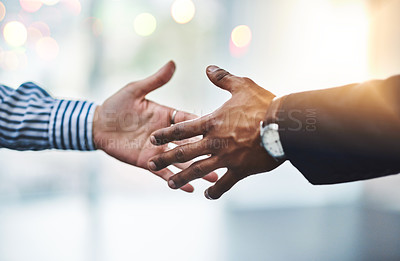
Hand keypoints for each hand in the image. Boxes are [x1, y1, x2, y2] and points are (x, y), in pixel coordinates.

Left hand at [93, 61, 217, 191]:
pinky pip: (163, 172)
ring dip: (196, 169)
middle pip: (190, 143)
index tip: (220, 129)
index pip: (188, 121)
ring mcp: (158, 150)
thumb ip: (155, 81)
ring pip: (181, 161)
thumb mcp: (136, 90)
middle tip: (224, 157)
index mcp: (167, 116)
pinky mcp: (147, 162)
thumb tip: (172, 63)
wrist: (96, 126)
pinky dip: (175, 179)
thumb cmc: (116, 106)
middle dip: (206, 150)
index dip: (203, 125)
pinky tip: (189, 188)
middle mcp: (166, 135)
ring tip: (213, 177)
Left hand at [148, 65, 284, 198]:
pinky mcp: (239, 170)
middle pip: (183, 152)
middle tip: (151, 163)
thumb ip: (222, 78)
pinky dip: (215, 190)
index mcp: (211, 122)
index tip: (153, 138)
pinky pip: (224, 184)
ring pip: (198, 170)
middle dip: (165, 158)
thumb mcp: (242, 85)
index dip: (166, 134)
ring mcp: (226, 158)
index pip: (182, 129)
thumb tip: (208, 68)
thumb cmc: (263, 104)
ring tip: (170, 184)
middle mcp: (214, 142)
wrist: (283, 126)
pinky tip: (207, 194)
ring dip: (182, 177)